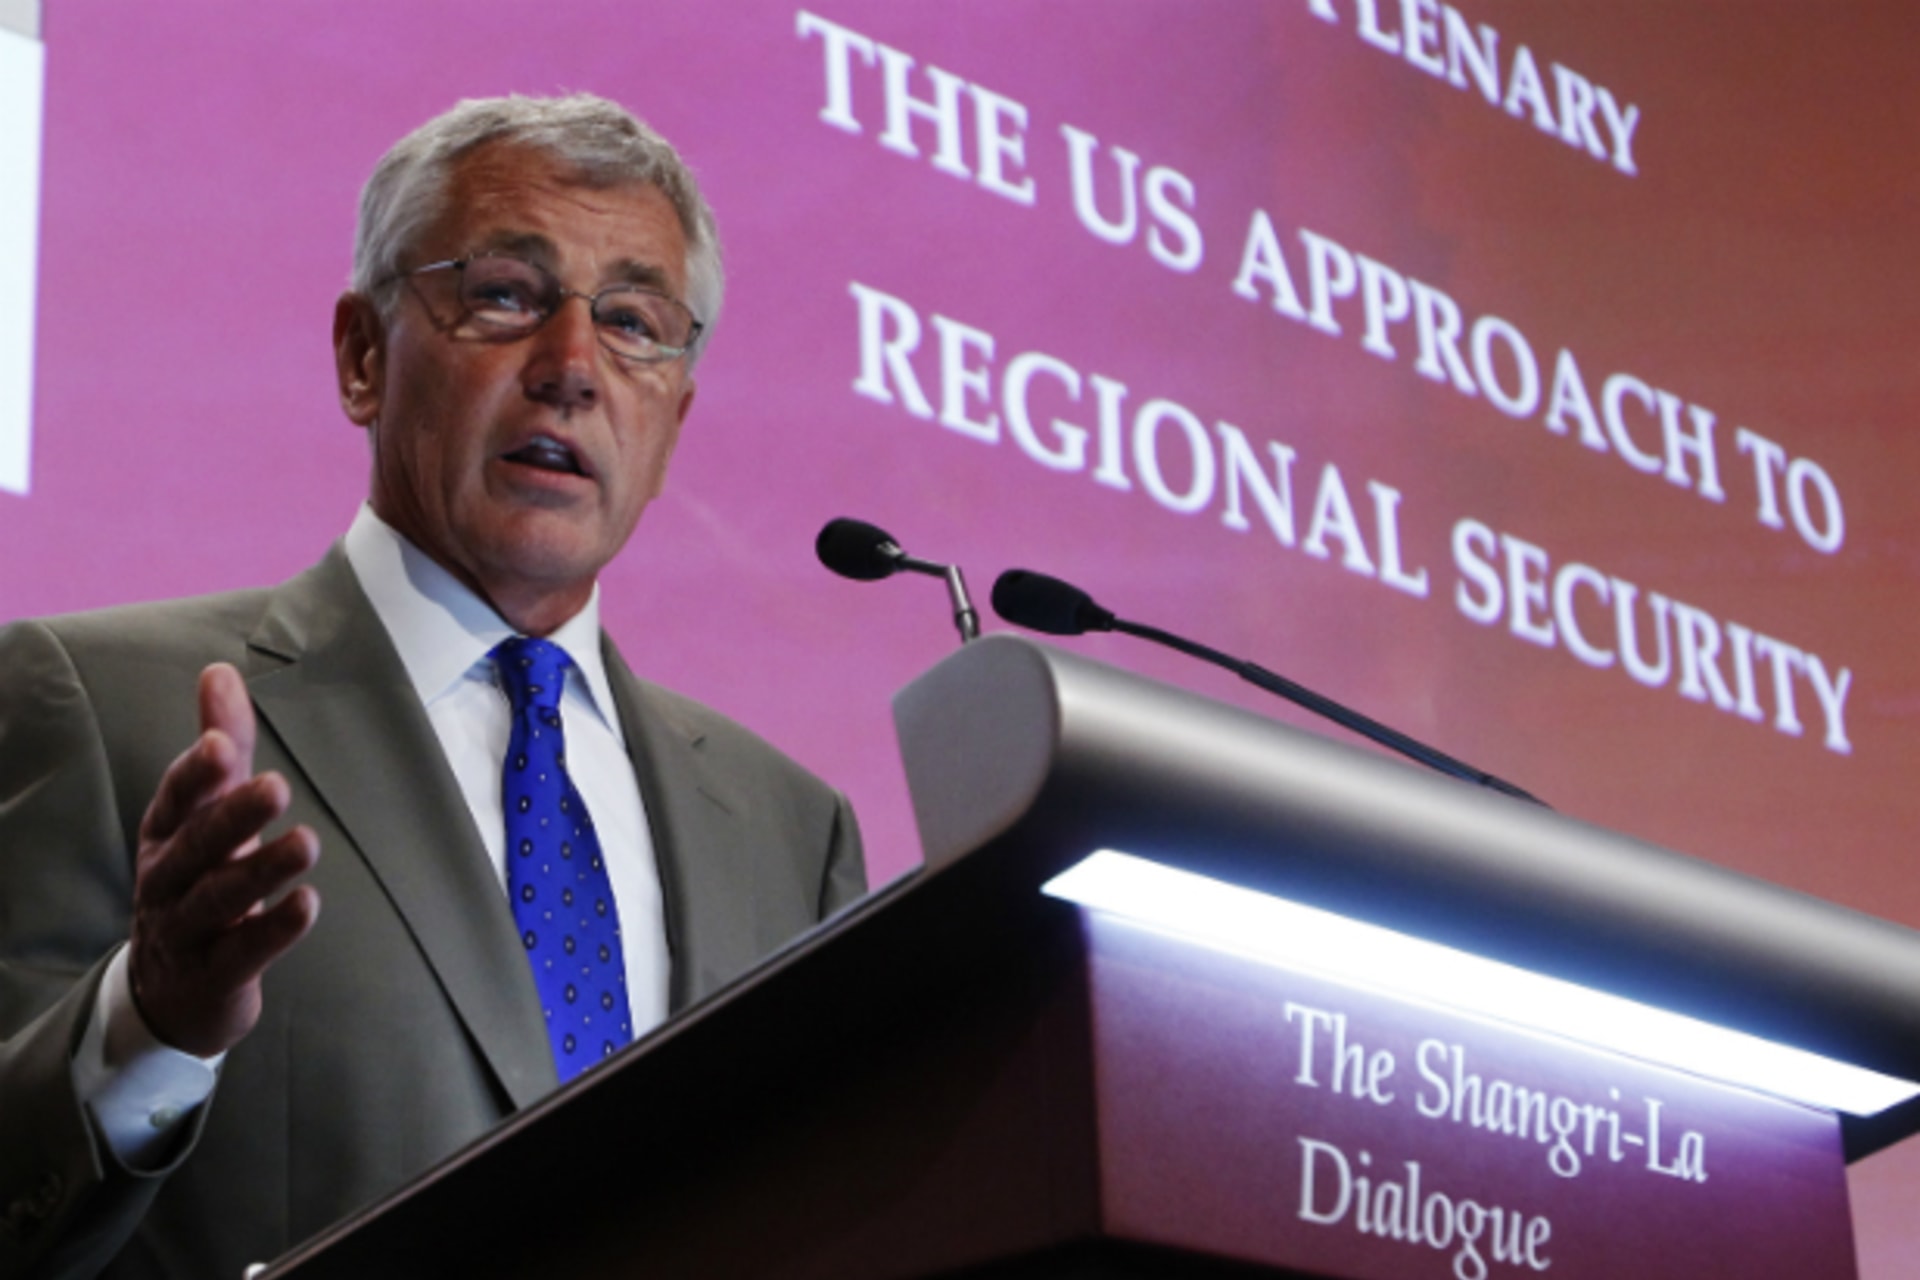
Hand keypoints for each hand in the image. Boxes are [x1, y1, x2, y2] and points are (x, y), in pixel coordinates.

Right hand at [127, 663, 320, 1056]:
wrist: (172, 989)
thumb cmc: (198, 879)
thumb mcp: (206, 812)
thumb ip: (220, 745)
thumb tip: (220, 671)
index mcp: (166, 835)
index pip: (175, 799)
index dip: (196, 774)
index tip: (223, 744)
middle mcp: (168, 880)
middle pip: (196, 847)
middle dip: (233, 816)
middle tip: (277, 787)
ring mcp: (186, 931)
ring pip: (219, 899)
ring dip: (261, 870)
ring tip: (307, 844)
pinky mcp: (213, 975)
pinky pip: (243, 952)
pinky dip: (274, 930)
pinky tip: (308, 905)